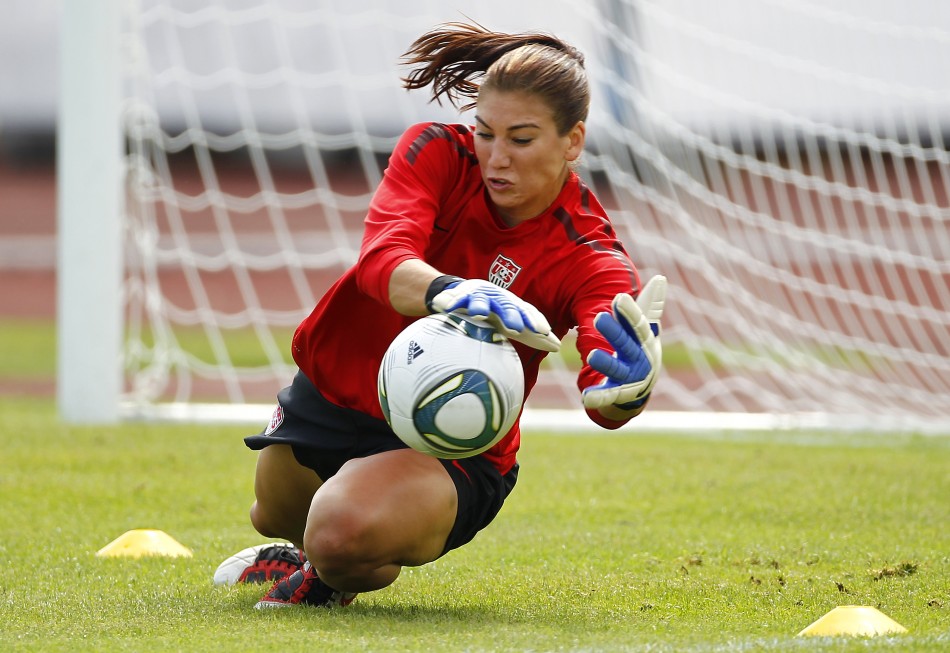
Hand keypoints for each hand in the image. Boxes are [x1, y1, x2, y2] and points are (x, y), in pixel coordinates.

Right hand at [429, 278, 560, 351]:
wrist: (467, 294)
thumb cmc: (496, 314)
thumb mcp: (513, 323)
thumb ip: (533, 334)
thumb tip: (558, 346)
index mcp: (512, 305)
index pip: (526, 311)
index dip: (534, 320)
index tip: (543, 331)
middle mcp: (497, 298)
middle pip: (505, 305)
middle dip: (510, 315)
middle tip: (515, 328)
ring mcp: (478, 295)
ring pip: (479, 300)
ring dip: (479, 306)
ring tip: (477, 313)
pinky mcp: (460, 296)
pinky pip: (455, 299)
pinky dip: (452, 301)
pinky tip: (447, 307)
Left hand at [582, 275, 666, 409]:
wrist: (642, 387)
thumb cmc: (640, 349)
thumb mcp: (646, 328)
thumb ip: (650, 305)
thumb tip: (661, 278)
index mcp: (645, 340)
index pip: (638, 324)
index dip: (630, 312)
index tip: (619, 298)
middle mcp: (640, 358)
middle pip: (626, 344)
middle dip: (614, 332)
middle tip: (598, 317)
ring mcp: (630, 377)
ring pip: (617, 369)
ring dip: (606, 363)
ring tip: (592, 355)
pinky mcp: (618, 393)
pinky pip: (608, 395)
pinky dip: (599, 396)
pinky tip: (587, 397)